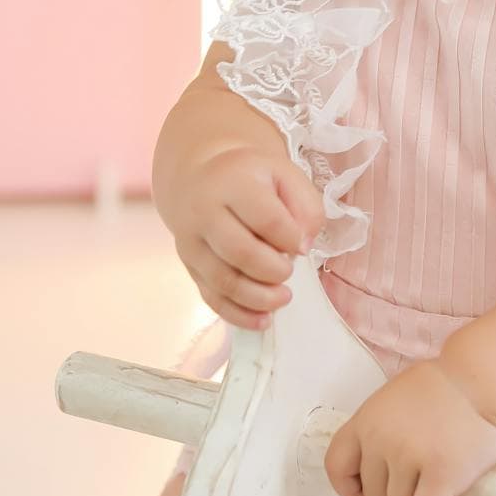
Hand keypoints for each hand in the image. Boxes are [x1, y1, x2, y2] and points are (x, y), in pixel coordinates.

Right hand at [162, 143, 323, 330]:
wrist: (199, 178)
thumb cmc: (251, 179)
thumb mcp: (285, 176)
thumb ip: (306, 206)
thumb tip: (302, 246)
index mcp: (233, 183)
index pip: (266, 219)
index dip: (291, 239)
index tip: (300, 246)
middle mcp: (204, 211)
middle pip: (240, 252)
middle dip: (274, 271)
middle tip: (289, 271)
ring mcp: (191, 242)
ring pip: (224, 280)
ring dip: (259, 297)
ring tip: (283, 297)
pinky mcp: (189, 266)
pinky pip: (211, 297)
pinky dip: (239, 314)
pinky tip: (263, 319)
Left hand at [324, 360, 495, 495]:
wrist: (486, 378)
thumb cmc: (452, 383)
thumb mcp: (400, 395)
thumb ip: (386, 425)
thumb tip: (386, 459)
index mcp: (368, 419)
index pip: (337, 465)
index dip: (350, 487)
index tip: (365, 492)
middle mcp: (382, 439)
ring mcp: (409, 457)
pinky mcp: (440, 474)